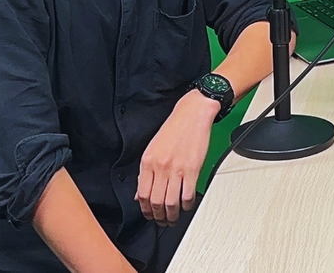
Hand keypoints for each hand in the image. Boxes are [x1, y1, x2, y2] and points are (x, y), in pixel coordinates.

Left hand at [137, 90, 217, 225]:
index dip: (145, 210)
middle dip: (158, 217)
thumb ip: (146, 173)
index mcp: (147, 162)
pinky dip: (186, 206)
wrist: (193, 113)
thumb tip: (141, 193)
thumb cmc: (175, 128)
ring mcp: (176, 169)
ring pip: (171, 202)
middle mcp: (160, 166)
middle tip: (162, 221)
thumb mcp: (153, 149)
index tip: (150, 215)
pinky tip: (186, 206)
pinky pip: (187, 195)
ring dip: (172, 215)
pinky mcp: (192, 169)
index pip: (142, 194)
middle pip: (156, 202)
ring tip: (173, 218)